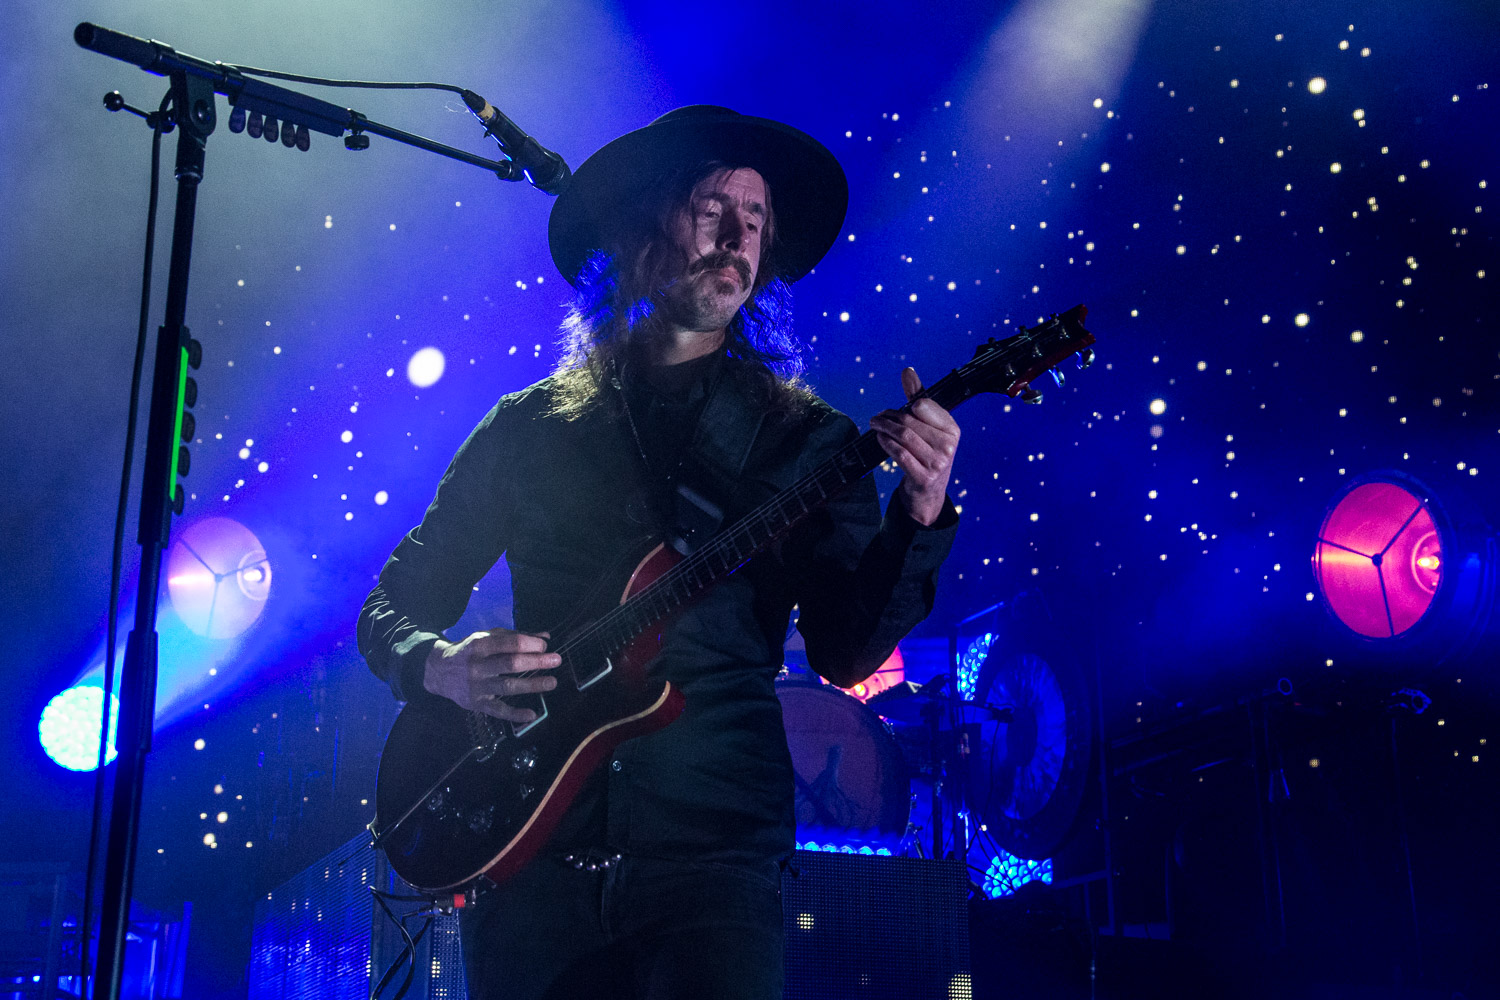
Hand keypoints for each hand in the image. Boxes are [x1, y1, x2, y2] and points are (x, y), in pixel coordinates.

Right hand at [423, 629, 559, 722]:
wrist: (438, 671)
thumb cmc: (470, 651)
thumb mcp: (487, 638)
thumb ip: (515, 636)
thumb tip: (545, 637)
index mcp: (480, 645)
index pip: (510, 643)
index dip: (531, 644)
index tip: (545, 647)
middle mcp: (477, 665)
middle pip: (511, 663)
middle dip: (536, 661)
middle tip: (556, 660)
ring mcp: (476, 686)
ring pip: (507, 686)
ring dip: (532, 685)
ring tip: (552, 682)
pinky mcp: (476, 703)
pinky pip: (498, 710)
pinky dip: (515, 714)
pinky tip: (531, 714)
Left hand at [870, 367, 959, 525]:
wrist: (928, 492)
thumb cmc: (927, 452)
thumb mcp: (928, 427)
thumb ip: (919, 398)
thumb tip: (907, 371)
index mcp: (953, 430)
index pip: (923, 407)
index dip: (905, 406)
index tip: (890, 410)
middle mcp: (949, 446)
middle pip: (910, 422)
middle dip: (889, 417)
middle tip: (876, 418)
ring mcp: (938, 463)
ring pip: (904, 436)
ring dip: (884, 428)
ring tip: (875, 425)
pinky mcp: (924, 477)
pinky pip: (900, 454)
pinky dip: (886, 443)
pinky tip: (880, 439)